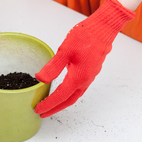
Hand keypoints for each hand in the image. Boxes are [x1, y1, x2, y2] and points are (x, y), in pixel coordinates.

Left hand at [35, 0, 135, 117]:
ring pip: (74, 95)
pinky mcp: (90, 70)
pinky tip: (62, 90)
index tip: (37, 109)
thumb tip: (40, 79)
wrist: (103, 28)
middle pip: (68, 100)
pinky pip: (78, 87)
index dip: (48, 104)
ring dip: (62, 102)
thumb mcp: (64, 51)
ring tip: (50, 105)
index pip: (60, 96)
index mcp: (78, 77)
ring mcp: (89, 76)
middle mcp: (85, 80)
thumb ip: (52, 67)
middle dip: (55, 108)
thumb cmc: (85, 37)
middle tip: (42, 113)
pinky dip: (69, 93)